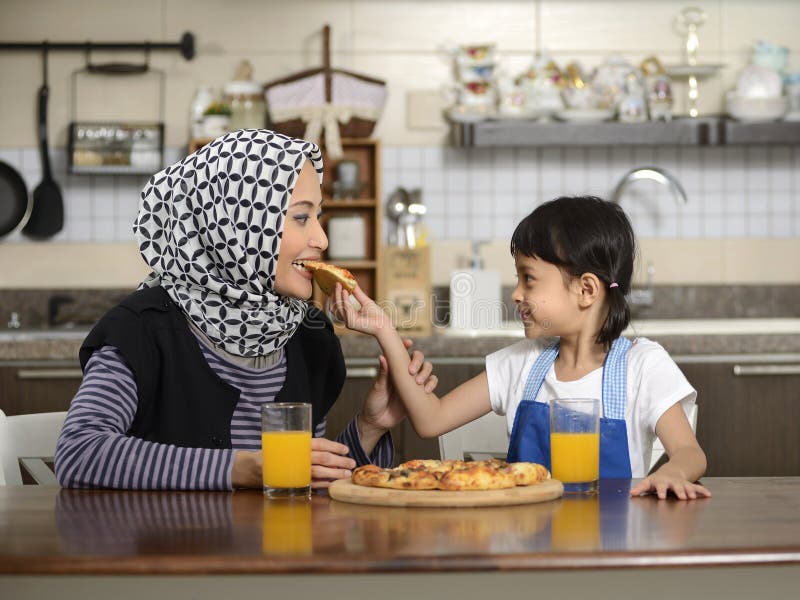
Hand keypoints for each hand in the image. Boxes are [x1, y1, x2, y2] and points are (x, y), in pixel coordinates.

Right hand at [231, 439, 356, 489]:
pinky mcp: (294, 483)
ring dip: (335, 474)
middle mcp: (298, 457)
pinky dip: (324, 484)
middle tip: (351, 463)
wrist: (253, 467)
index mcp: (297, 444)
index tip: (345, 449)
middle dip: (339, 461)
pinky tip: (333, 484)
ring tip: (346, 474)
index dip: (334, 447)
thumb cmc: (274, 452)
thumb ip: (304, 444)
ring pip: (320, 473)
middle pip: (323, 459)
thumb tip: (328, 448)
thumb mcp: (288, 443)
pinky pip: (312, 484)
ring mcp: (297, 472)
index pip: (320, 444)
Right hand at [330, 283, 392, 335]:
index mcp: (349, 316)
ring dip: (338, 295)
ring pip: (339, 307)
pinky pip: (346, 309)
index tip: (337, 284)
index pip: (337, 306)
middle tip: (337, 283)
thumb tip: (352, 282)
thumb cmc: (377, 316)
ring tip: (340, 285)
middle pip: (335, 306)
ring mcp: (348, 322)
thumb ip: (357, 293)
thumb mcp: (365, 301)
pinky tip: (345, 291)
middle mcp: (346, 320)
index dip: (335, 295)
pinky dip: (345, 299)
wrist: (385, 325)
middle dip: (335, 294)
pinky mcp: (352, 323)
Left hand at [360, 339, 437, 432]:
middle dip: (418, 360)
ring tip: (419, 382)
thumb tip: (382, 356)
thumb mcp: (377, 387)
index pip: (401, 353)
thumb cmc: (373, 402)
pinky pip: (430, 384)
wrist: (378, 422)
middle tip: (412, 370)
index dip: (406, 345)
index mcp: (393, 369)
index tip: (409, 342)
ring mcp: (412, 383)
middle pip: (418, 359)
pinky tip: (426, 390)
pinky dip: (432, 384)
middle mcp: (404, 373)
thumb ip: (383, 373)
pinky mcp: (418, 394)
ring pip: (426, 370)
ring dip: (426, 372)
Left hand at [630, 466, 711, 499]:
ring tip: (693, 497)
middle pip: (676, 486)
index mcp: (662, 482)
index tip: (661, 497)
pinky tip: (708, 495)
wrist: (673, 470)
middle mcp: (673, 482)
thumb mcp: (648, 482)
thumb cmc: (658, 479)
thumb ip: (640, 488)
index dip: (661, 491)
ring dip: (691, 491)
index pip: (660, 486)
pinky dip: (702, 491)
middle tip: (682, 497)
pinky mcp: (689, 485)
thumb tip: (631, 494)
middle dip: (679, 491)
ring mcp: (682, 483)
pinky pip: (697, 488)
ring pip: (687, 487)